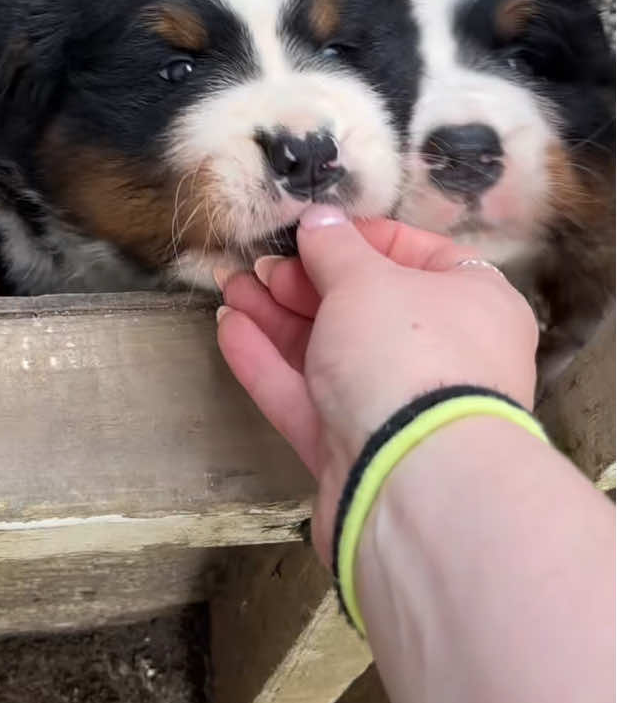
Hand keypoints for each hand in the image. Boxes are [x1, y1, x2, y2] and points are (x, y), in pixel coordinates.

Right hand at [216, 205, 539, 562]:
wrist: (413, 484)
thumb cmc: (407, 353)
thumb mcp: (365, 280)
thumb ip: (334, 246)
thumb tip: (320, 219)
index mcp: (472, 304)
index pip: (418, 255)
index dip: (360, 239)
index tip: (311, 232)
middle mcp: (443, 356)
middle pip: (366, 307)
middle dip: (304, 282)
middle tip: (260, 264)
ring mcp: (398, 409)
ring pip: (330, 353)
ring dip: (276, 318)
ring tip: (229, 286)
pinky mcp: (355, 452)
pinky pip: (309, 397)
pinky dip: (269, 363)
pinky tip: (230, 328)